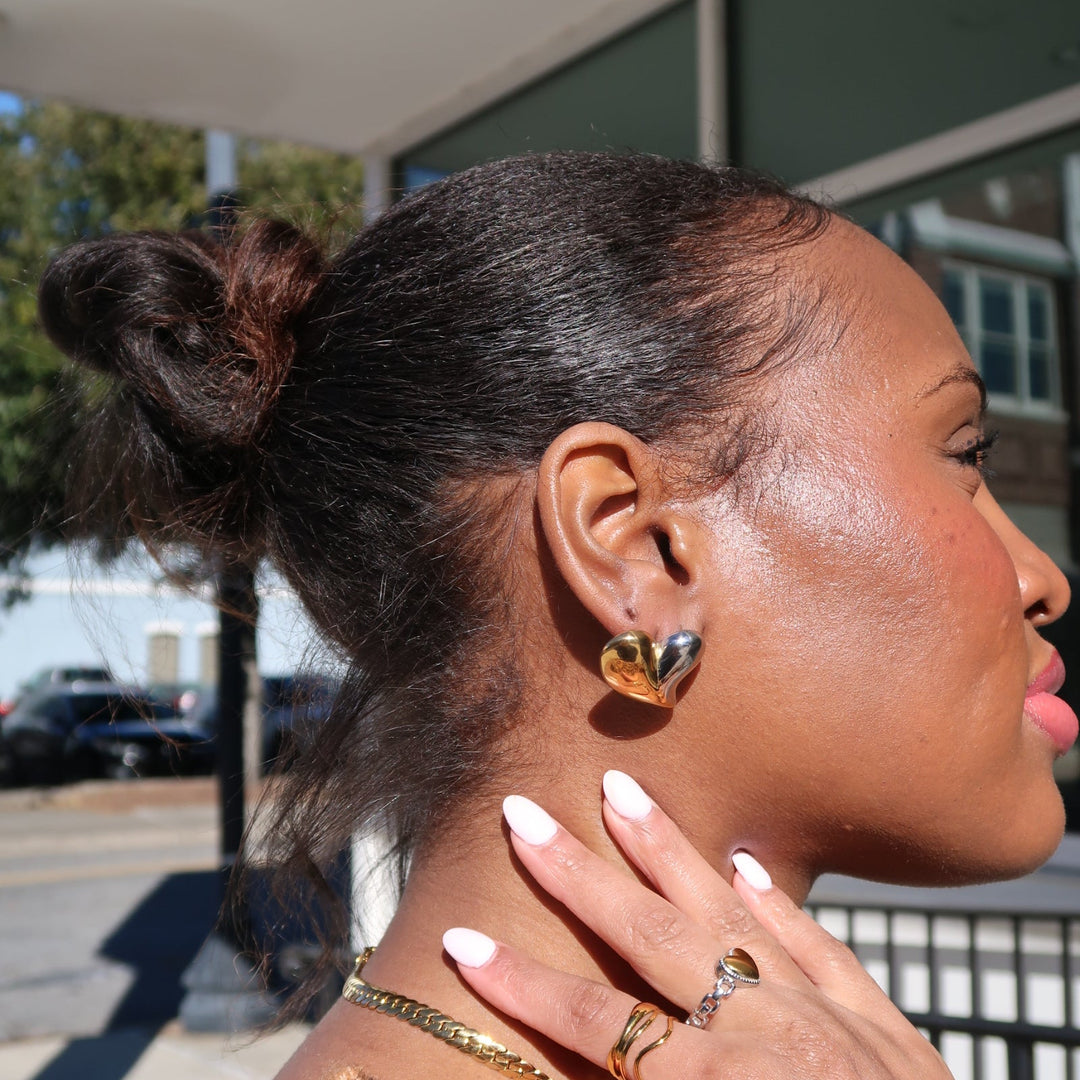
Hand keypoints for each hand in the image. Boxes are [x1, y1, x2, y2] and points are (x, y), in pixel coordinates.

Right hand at [441, 771, 951, 1078]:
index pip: (598, 1027)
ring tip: (621, 792)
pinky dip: (779, 903)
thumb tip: (593, 1073)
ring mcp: (829, 1018)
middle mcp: (768, 1035)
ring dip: (669, 851)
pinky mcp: (882, 1025)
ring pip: (732, 913)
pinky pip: (820, 946)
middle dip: (579, 876)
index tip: (463, 943)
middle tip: (525, 815)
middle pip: (651, 938)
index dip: (524, 987)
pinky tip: (747, 863)